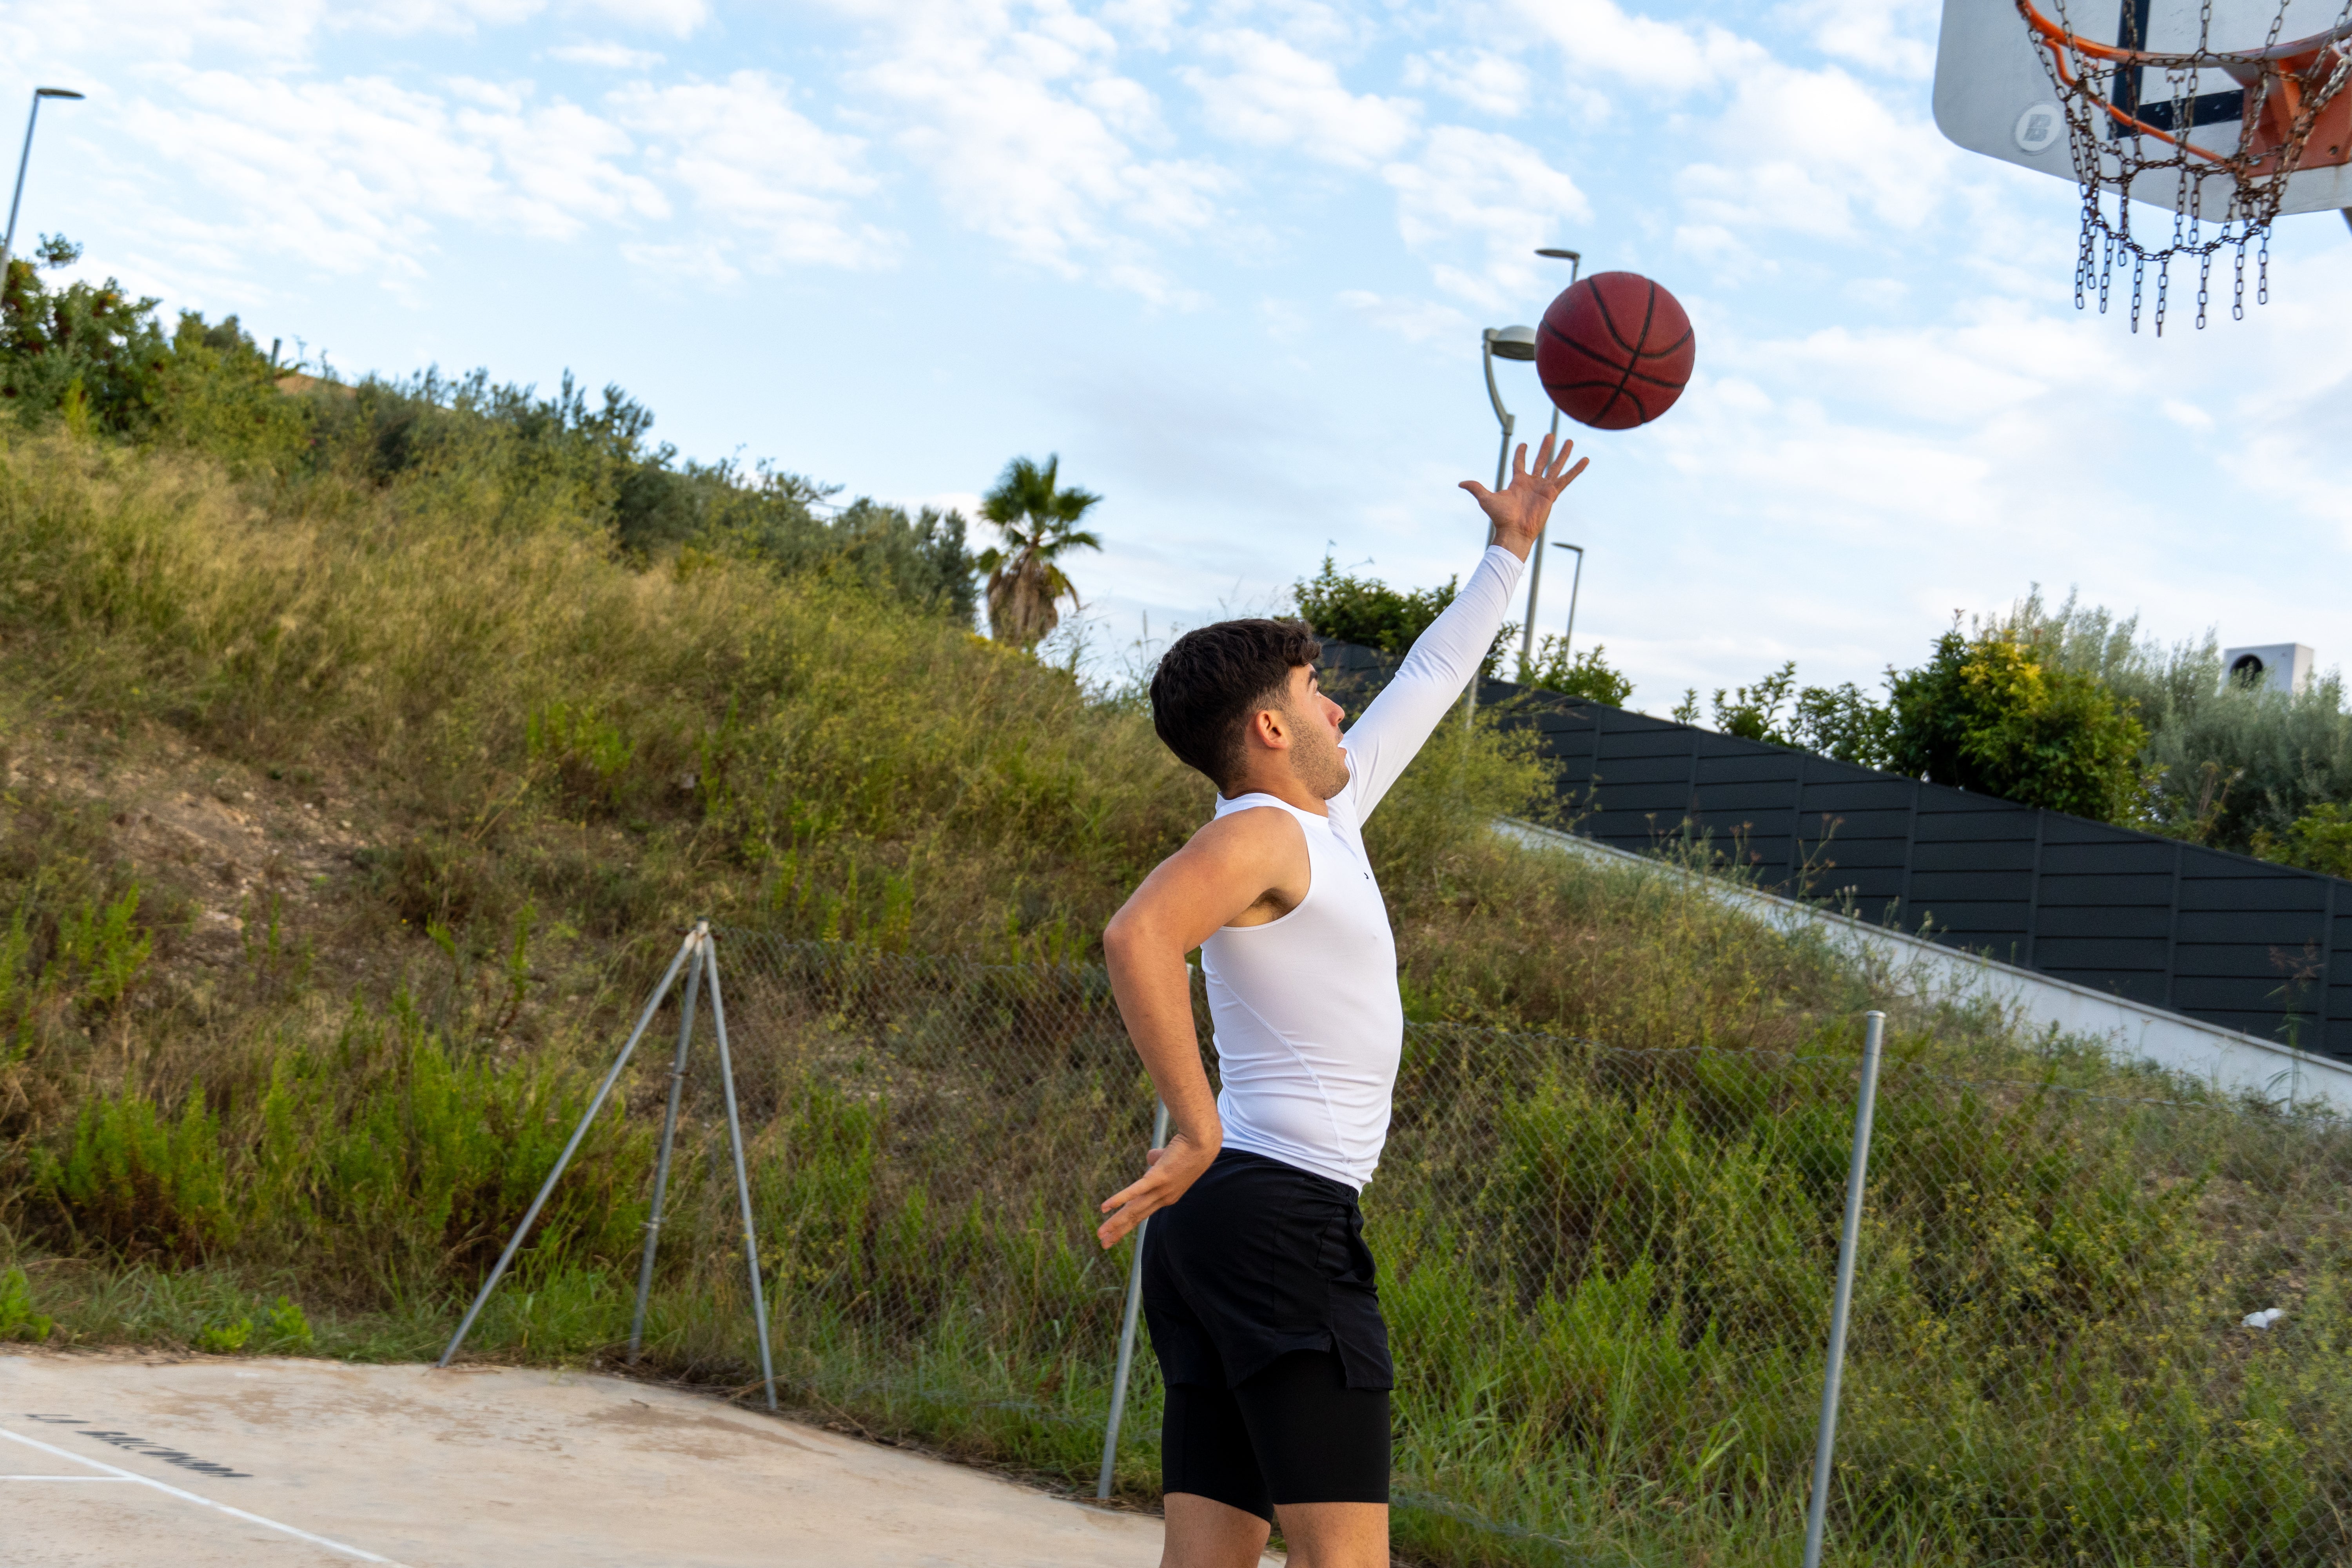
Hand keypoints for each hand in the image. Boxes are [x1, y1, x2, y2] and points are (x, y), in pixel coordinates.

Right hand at [1096, 1129, 1216, 1247]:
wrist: (1202, 1142)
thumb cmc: (1188, 1147)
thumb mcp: (1169, 1158)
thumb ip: (1158, 1160)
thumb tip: (1150, 1157)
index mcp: (1167, 1196)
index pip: (1142, 1213)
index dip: (1127, 1223)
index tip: (1114, 1233)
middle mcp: (1164, 1198)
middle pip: (1136, 1217)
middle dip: (1119, 1231)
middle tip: (1104, 1244)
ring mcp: (1161, 1189)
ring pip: (1134, 1210)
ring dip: (1115, 1222)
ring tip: (1101, 1233)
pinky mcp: (1158, 1177)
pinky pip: (1135, 1191)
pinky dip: (1119, 1199)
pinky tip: (1105, 1207)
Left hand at [1458, 429, 1588, 555]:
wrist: (1514, 531)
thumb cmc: (1501, 517)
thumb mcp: (1486, 499)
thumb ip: (1476, 488)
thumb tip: (1460, 483)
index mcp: (1517, 481)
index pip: (1520, 462)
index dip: (1521, 453)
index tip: (1523, 444)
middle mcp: (1532, 482)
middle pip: (1540, 460)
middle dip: (1545, 448)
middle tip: (1550, 435)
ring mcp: (1543, 487)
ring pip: (1555, 466)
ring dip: (1562, 454)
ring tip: (1570, 441)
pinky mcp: (1553, 493)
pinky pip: (1566, 479)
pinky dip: (1576, 470)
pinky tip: (1585, 460)